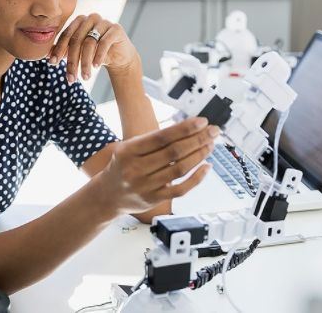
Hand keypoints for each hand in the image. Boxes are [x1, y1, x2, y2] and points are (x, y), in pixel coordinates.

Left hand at [48, 13, 138, 82]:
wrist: (120, 56)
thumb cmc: (96, 53)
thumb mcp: (79, 52)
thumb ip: (65, 51)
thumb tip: (47, 57)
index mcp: (79, 21)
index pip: (66, 35)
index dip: (58, 49)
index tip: (52, 63)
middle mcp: (91, 18)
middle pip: (76, 40)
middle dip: (72, 61)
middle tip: (71, 78)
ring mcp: (104, 22)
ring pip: (89, 43)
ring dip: (85, 63)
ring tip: (85, 77)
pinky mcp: (116, 29)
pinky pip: (104, 43)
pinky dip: (98, 56)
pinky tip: (96, 67)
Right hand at [95, 117, 219, 214]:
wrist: (107, 194)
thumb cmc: (124, 165)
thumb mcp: (129, 148)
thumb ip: (153, 140)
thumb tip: (188, 129)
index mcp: (129, 151)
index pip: (162, 137)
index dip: (184, 128)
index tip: (202, 122)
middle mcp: (136, 169)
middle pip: (174, 152)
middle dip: (198, 139)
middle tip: (214, 131)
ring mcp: (145, 186)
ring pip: (179, 169)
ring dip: (199, 155)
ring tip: (211, 144)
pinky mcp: (154, 200)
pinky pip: (180, 189)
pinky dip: (197, 178)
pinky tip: (206, 166)